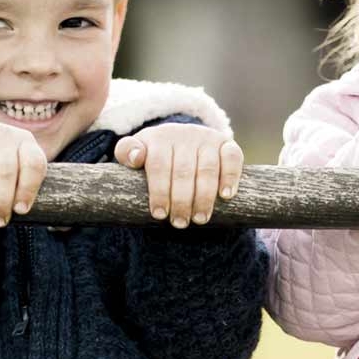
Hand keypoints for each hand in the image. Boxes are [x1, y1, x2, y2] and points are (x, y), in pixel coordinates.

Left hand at [114, 124, 242, 227]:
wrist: (181, 140)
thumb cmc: (154, 155)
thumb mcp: (136, 152)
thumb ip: (127, 152)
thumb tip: (136, 157)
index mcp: (160, 137)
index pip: (159, 165)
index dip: (159, 192)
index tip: (159, 214)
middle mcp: (185, 135)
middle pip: (183, 171)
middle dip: (182, 200)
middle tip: (180, 223)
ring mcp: (207, 138)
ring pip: (207, 168)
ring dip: (204, 196)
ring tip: (200, 218)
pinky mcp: (227, 144)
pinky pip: (232, 158)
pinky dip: (230, 176)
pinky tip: (225, 196)